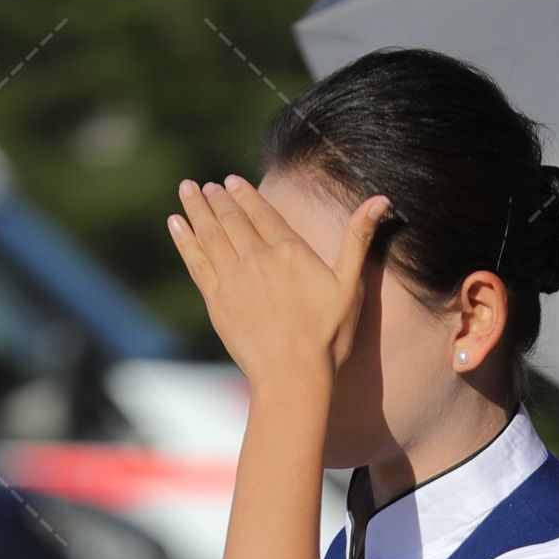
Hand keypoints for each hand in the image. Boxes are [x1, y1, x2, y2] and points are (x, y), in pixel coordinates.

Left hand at [167, 176, 390, 394]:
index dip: (244, 194)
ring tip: (187, 191)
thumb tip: (382, 198)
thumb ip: (358, 239)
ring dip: (197, 209)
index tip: (230, 182)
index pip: (261, 212)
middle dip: (217, 199)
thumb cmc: (327, 337)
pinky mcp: (217, 302)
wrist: (292, 376)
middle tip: (205, 186)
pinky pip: (196, 261)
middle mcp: (257, 258)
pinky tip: (176, 223)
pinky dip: (185, 239)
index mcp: (289, 251)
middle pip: (233, 219)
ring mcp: (233, 279)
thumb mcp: (351, 286)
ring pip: (211, 233)